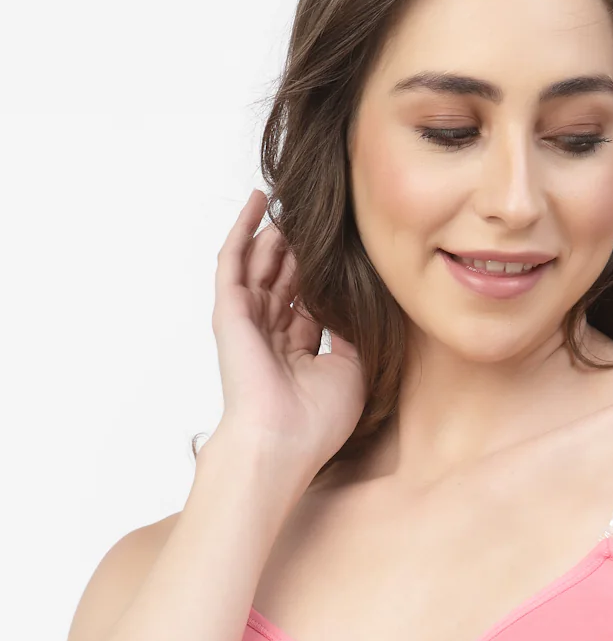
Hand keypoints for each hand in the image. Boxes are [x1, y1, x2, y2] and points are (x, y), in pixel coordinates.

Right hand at [209, 188, 365, 471]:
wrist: (281, 440)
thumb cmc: (317, 420)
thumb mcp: (352, 370)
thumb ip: (352, 332)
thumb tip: (356, 299)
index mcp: (297, 353)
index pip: (307, 304)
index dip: (321, 277)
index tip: (339, 249)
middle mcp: (270, 336)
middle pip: (284, 280)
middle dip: (296, 250)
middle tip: (313, 215)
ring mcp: (248, 322)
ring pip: (260, 265)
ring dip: (273, 234)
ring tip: (287, 200)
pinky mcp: (230, 310)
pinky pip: (234, 260)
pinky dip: (243, 229)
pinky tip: (257, 202)